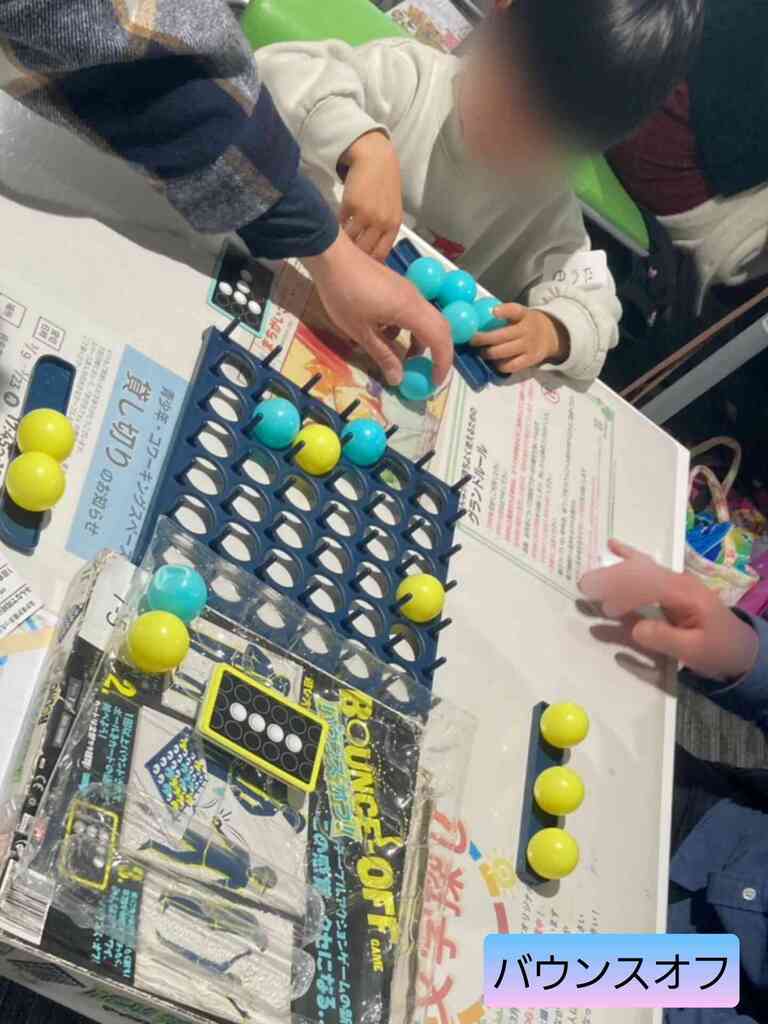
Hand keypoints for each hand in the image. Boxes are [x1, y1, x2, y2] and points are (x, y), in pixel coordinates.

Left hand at [304, 230, 452, 386]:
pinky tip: (388, 336)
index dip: (442, 364)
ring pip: (427, 320)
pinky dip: (409, 329)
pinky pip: (414, 312)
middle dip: (437, 354)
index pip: (440, 340)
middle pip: (440, 329)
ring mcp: (408, 291)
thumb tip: (398, 379)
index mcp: (411, 311)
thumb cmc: (344, 295)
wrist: (332, 256)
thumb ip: (382, 355)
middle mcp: (416, 300)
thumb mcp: (360, 332)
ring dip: (421, 342)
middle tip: (426, 374)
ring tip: (404, 360)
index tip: (434, 382)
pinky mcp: (398, 288)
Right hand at [339, 131, 402, 262]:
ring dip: (345, 244)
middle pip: (365, 251)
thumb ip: (384, 229)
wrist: (376, 159)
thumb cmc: (384, 184)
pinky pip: (342, 225)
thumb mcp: (391, 209)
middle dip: (356, 257)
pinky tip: (337, 230)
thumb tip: (372, 253)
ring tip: (339, 248)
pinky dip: (339, 229)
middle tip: (346, 260)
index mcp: (393, 225)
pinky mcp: (351, 206)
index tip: (361, 267)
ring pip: (352, 241)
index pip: (380, 254)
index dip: (369, 264)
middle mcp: (381, 222)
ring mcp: (366, 215)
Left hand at [471, 304, 568, 373]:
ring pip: (503, 352)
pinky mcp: (530, 360)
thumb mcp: (520, 314)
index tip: (494, 312)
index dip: (504, 311)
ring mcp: (529, 346)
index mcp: (524, 315)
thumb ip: (504, 314)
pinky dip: (498, 364)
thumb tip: (476, 317)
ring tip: (481, 351)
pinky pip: (510, 366)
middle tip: (472, 340)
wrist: (550, 335)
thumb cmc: (526, 323)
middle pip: (502, 336)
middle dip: (483, 339)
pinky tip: (494, 361)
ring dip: (488, 353)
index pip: (515, 311)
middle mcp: (527, 330)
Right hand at [579, 539, 759, 681]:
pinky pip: (646, 569)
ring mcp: (675, 581)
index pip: (649, 587)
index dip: (624, 594)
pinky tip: (613, 545)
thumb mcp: (695, 650)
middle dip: (612, 578)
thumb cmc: (718, 650)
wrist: (740, 648)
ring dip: (614, 571)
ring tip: (589, 579)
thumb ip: (665, 638)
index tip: (604, 607)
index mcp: (685, 594)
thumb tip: (635, 628)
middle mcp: (679, 581)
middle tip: (585, 587)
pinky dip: (629, 557)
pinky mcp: (671, 587)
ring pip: (640, 568)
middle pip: (641, 573)